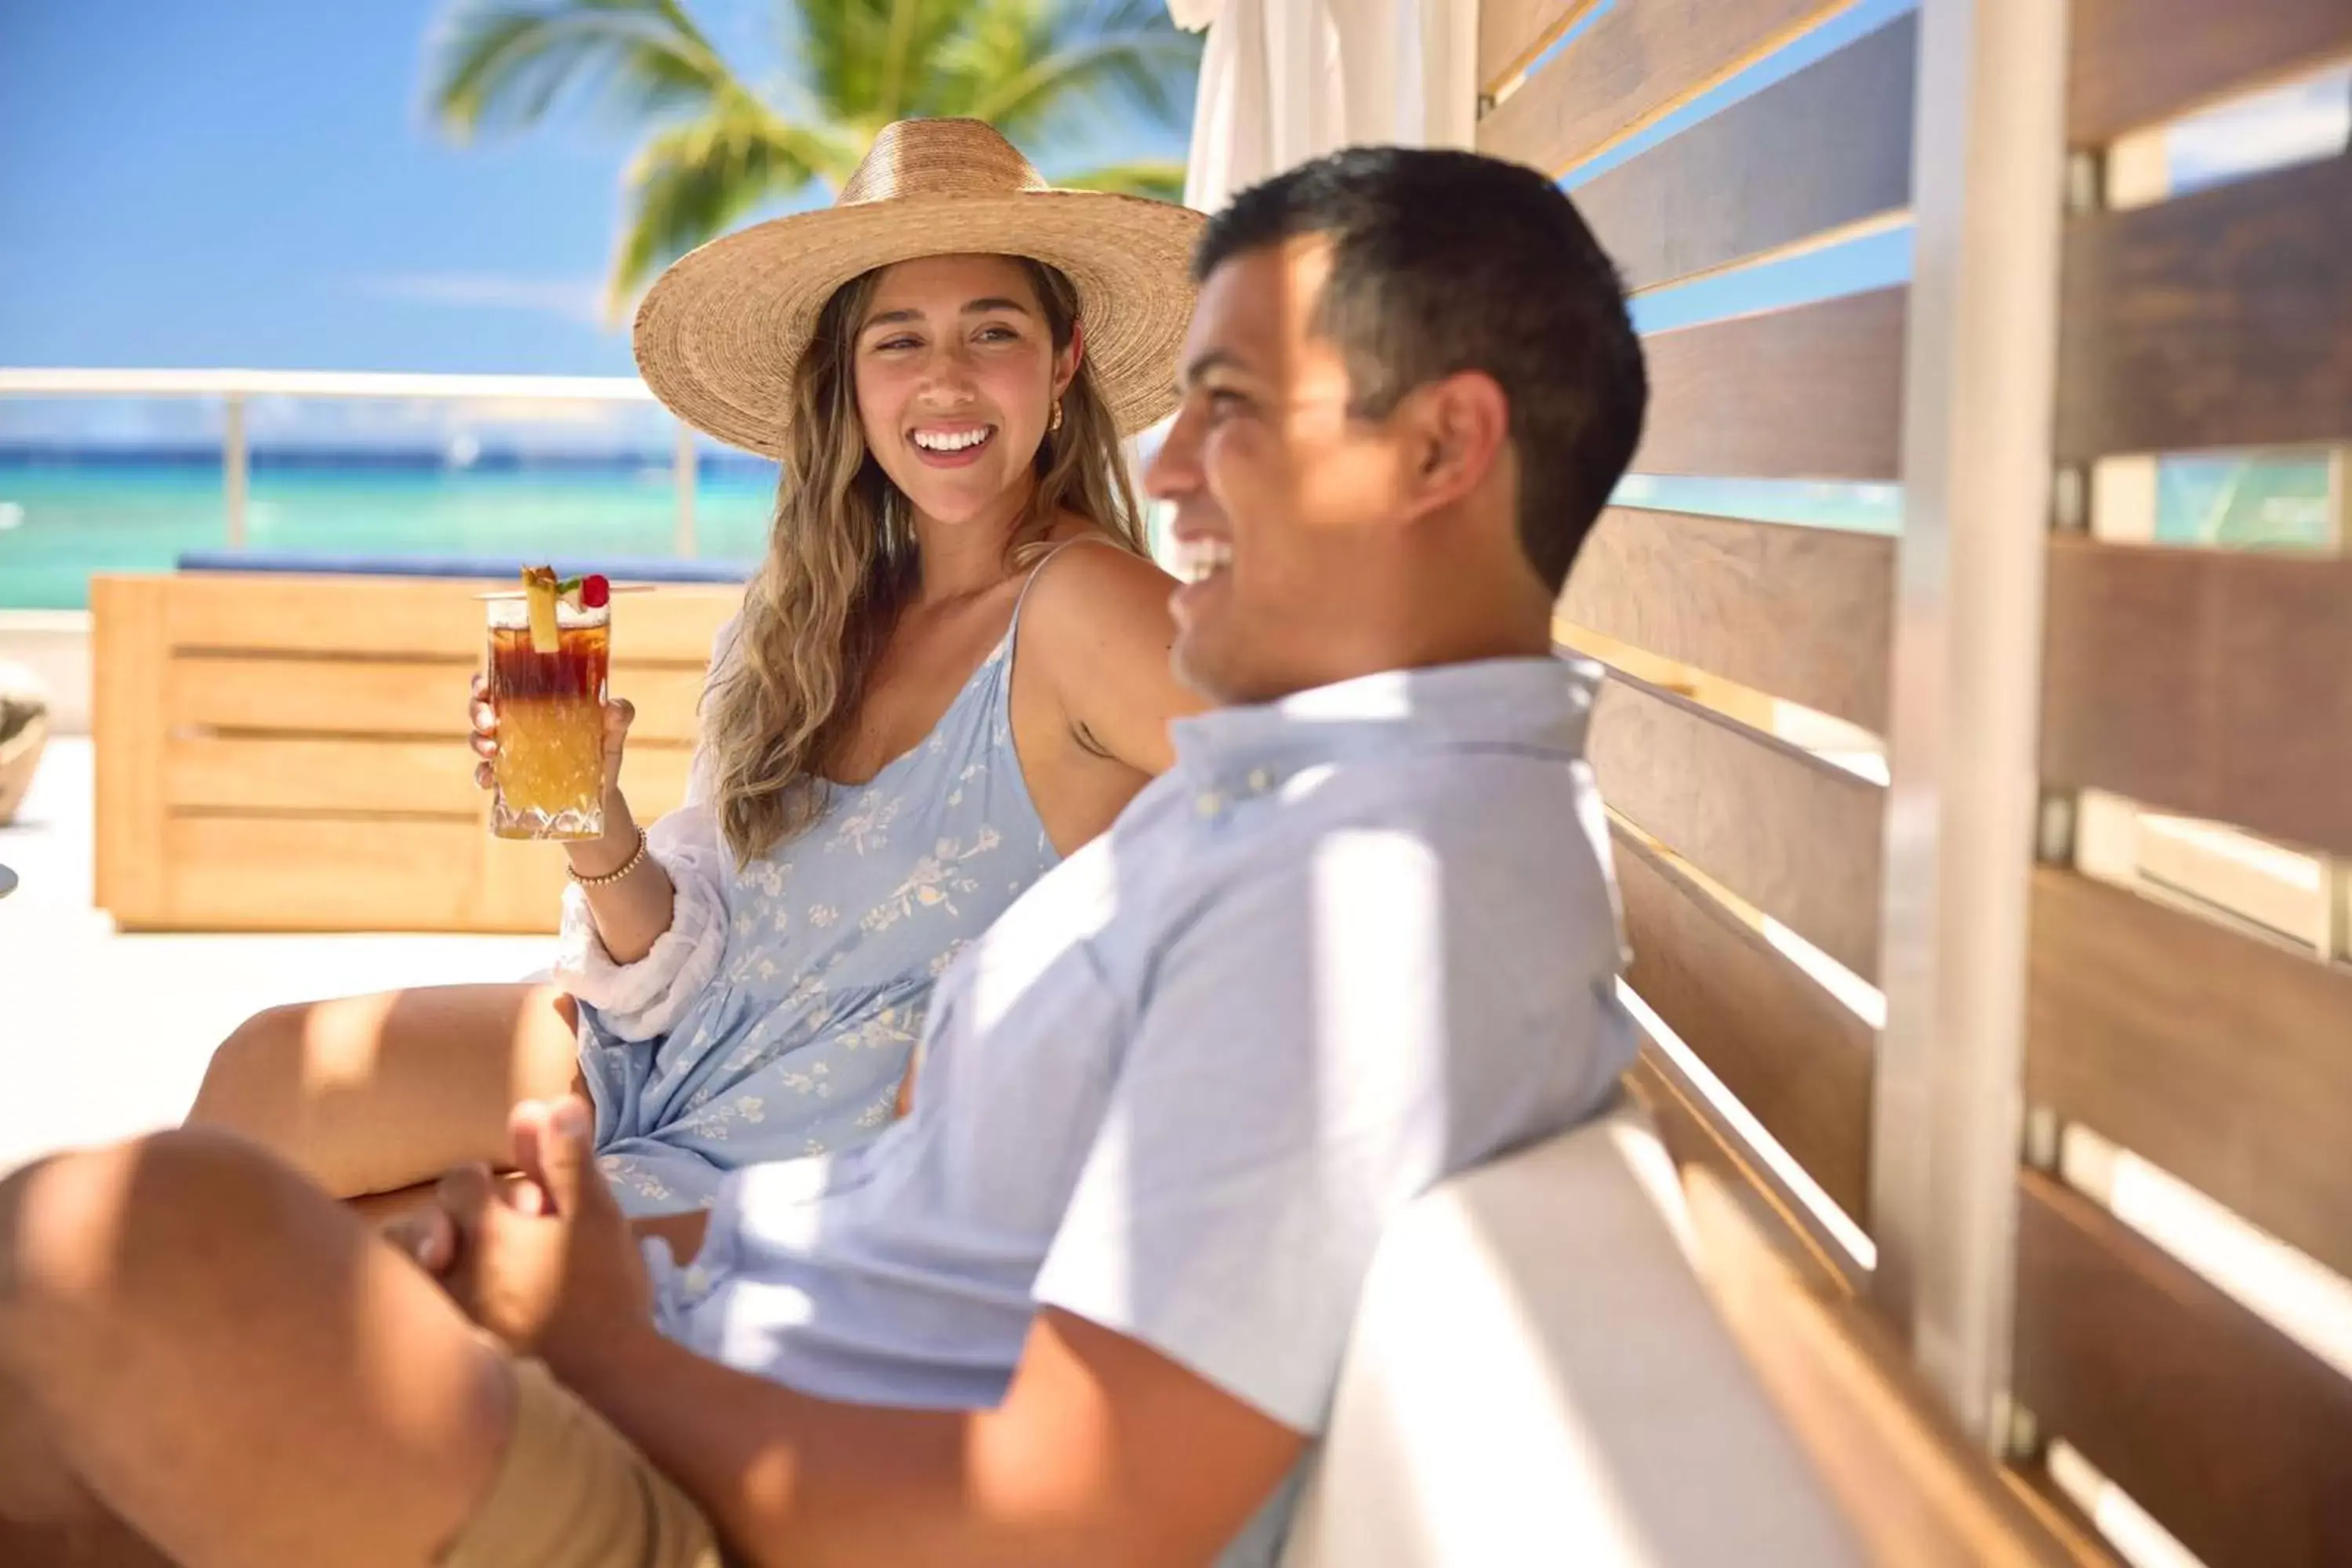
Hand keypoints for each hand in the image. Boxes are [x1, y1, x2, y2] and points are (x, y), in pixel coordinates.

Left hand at [400, 1098, 654, 1378]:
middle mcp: (452, 1271)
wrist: (608, 1375)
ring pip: (407, 1273)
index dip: (491, 1180)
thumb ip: (567, 1159)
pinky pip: (417, 1319)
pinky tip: (466, 1307)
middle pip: (415, 1227)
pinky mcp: (456, 1349)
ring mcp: (448, 1314)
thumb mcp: (596, 1214)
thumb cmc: (603, 1288)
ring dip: (430, 1257)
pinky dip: (428, 1302)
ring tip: (466, 1264)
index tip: (526, 1199)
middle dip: (445, 1220)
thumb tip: (548, 1103)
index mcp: (485, 1232)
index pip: (462, 1181)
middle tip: (494, 1231)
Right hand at [470, 672, 637, 799]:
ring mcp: (507, 752)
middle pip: (481, 707)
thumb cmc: (601, 754)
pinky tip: (490, 779)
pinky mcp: (506, 780)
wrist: (599, 798)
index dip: (482, 681)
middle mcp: (515, 723)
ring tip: (491, 751)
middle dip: (477, 711)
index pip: (500, 681)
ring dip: (478, 742)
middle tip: (488, 722)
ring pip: (478, 739)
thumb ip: (618, 718)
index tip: (483, 687)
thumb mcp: (612, 735)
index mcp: (534, 702)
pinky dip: (482, 776)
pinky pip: (484, 775)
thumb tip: (615, 708)